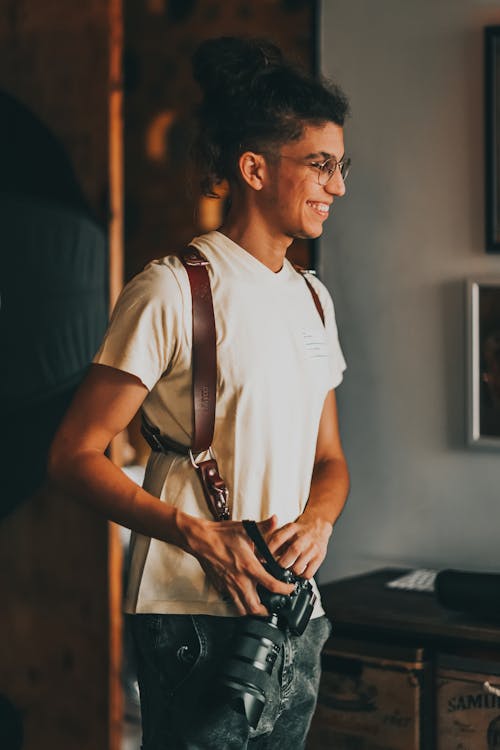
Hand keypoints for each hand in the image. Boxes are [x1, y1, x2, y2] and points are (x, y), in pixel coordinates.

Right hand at [176, 513, 294, 615]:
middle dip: (267, 611)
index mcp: (249, 567)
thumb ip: (264, 526)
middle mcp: (239, 580)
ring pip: (242, 609)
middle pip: (256, 608)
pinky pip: (231, 601)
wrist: (201, 539)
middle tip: (274, 605)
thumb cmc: (222, 535)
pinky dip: (239, 602)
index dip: (285, 590)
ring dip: (252, 610)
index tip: (289, 588)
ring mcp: (228, 586)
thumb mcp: (246, 528)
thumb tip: (276, 519)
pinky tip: (243, 594)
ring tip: (259, 605)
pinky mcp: (220, 587)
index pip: (272, 586)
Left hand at [266, 515, 332, 579]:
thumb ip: (274, 540)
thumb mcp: (286, 530)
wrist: (318, 525)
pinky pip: (308, 574)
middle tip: (275, 568)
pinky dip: (300, 577)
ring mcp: (313, 547)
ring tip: (286, 572)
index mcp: (292, 528)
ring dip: (289, 572)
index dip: (269, 550)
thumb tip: (262, 556)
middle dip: (280, 564)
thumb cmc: (298, 531)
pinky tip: (297, 573)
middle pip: (291, 552)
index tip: (262, 559)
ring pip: (298, 566)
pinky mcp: (320, 557)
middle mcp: (303, 537)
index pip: (278, 538)